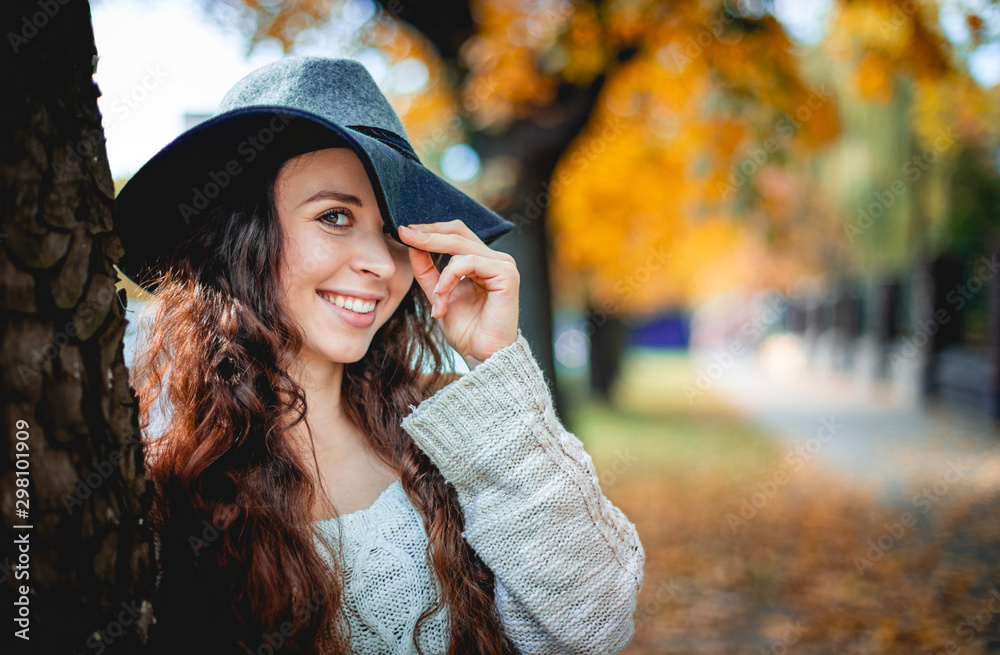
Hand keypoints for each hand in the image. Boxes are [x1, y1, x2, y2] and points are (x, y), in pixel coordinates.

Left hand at [399, 220, 518, 366]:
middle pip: (458, 232)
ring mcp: (503, 264)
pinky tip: (442, 296)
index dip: (431, 229)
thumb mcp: (439, 293)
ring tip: (436, 299)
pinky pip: (468, 262)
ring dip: (440, 274)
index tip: (404, 231)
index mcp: (483, 261)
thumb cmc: (466, 330)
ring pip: (459, 247)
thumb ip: (428, 270)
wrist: (482, 355)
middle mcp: (496, 259)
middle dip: (428, 234)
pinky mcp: (506, 275)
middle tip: (405, 234)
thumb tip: (412, 243)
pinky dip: (449, 278)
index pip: (456, 233)